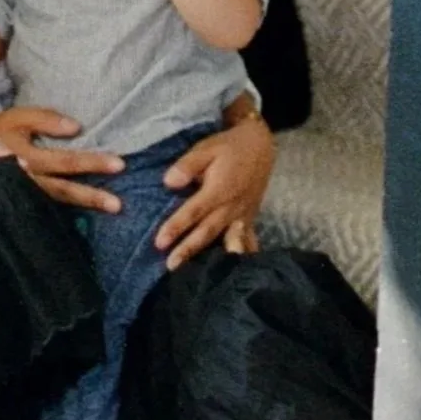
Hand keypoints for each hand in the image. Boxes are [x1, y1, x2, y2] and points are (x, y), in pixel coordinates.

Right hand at [0, 104, 124, 212]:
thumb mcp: (15, 118)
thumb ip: (45, 119)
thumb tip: (77, 127)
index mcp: (27, 157)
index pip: (65, 161)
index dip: (92, 162)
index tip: (119, 165)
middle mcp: (25, 180)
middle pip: (64, 191)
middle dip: (92, 196)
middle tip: (119, 205)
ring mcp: (20, 196)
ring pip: (55, 204)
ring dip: (83, 207)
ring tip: (109, 210)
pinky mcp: (15, 204)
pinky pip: (42, 212)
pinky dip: (61, 216)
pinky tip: (81, 221)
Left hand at [154, 110, 273, 269]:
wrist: (260, 146)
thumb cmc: (229, 147)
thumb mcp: (207, 148)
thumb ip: (188, 165)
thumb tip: (169, 182)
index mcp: (218, 190)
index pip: (193, 212)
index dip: (176, 227)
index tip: (159, 243)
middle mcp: (231, 206)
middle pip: (207, 232)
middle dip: (188, 249)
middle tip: (170, 266)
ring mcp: (242, 215)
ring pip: (224, 239)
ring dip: (210, 257)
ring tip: (196, 273)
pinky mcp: (250, 218)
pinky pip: (246, 239)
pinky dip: (242, 253)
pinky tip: (237, 267)